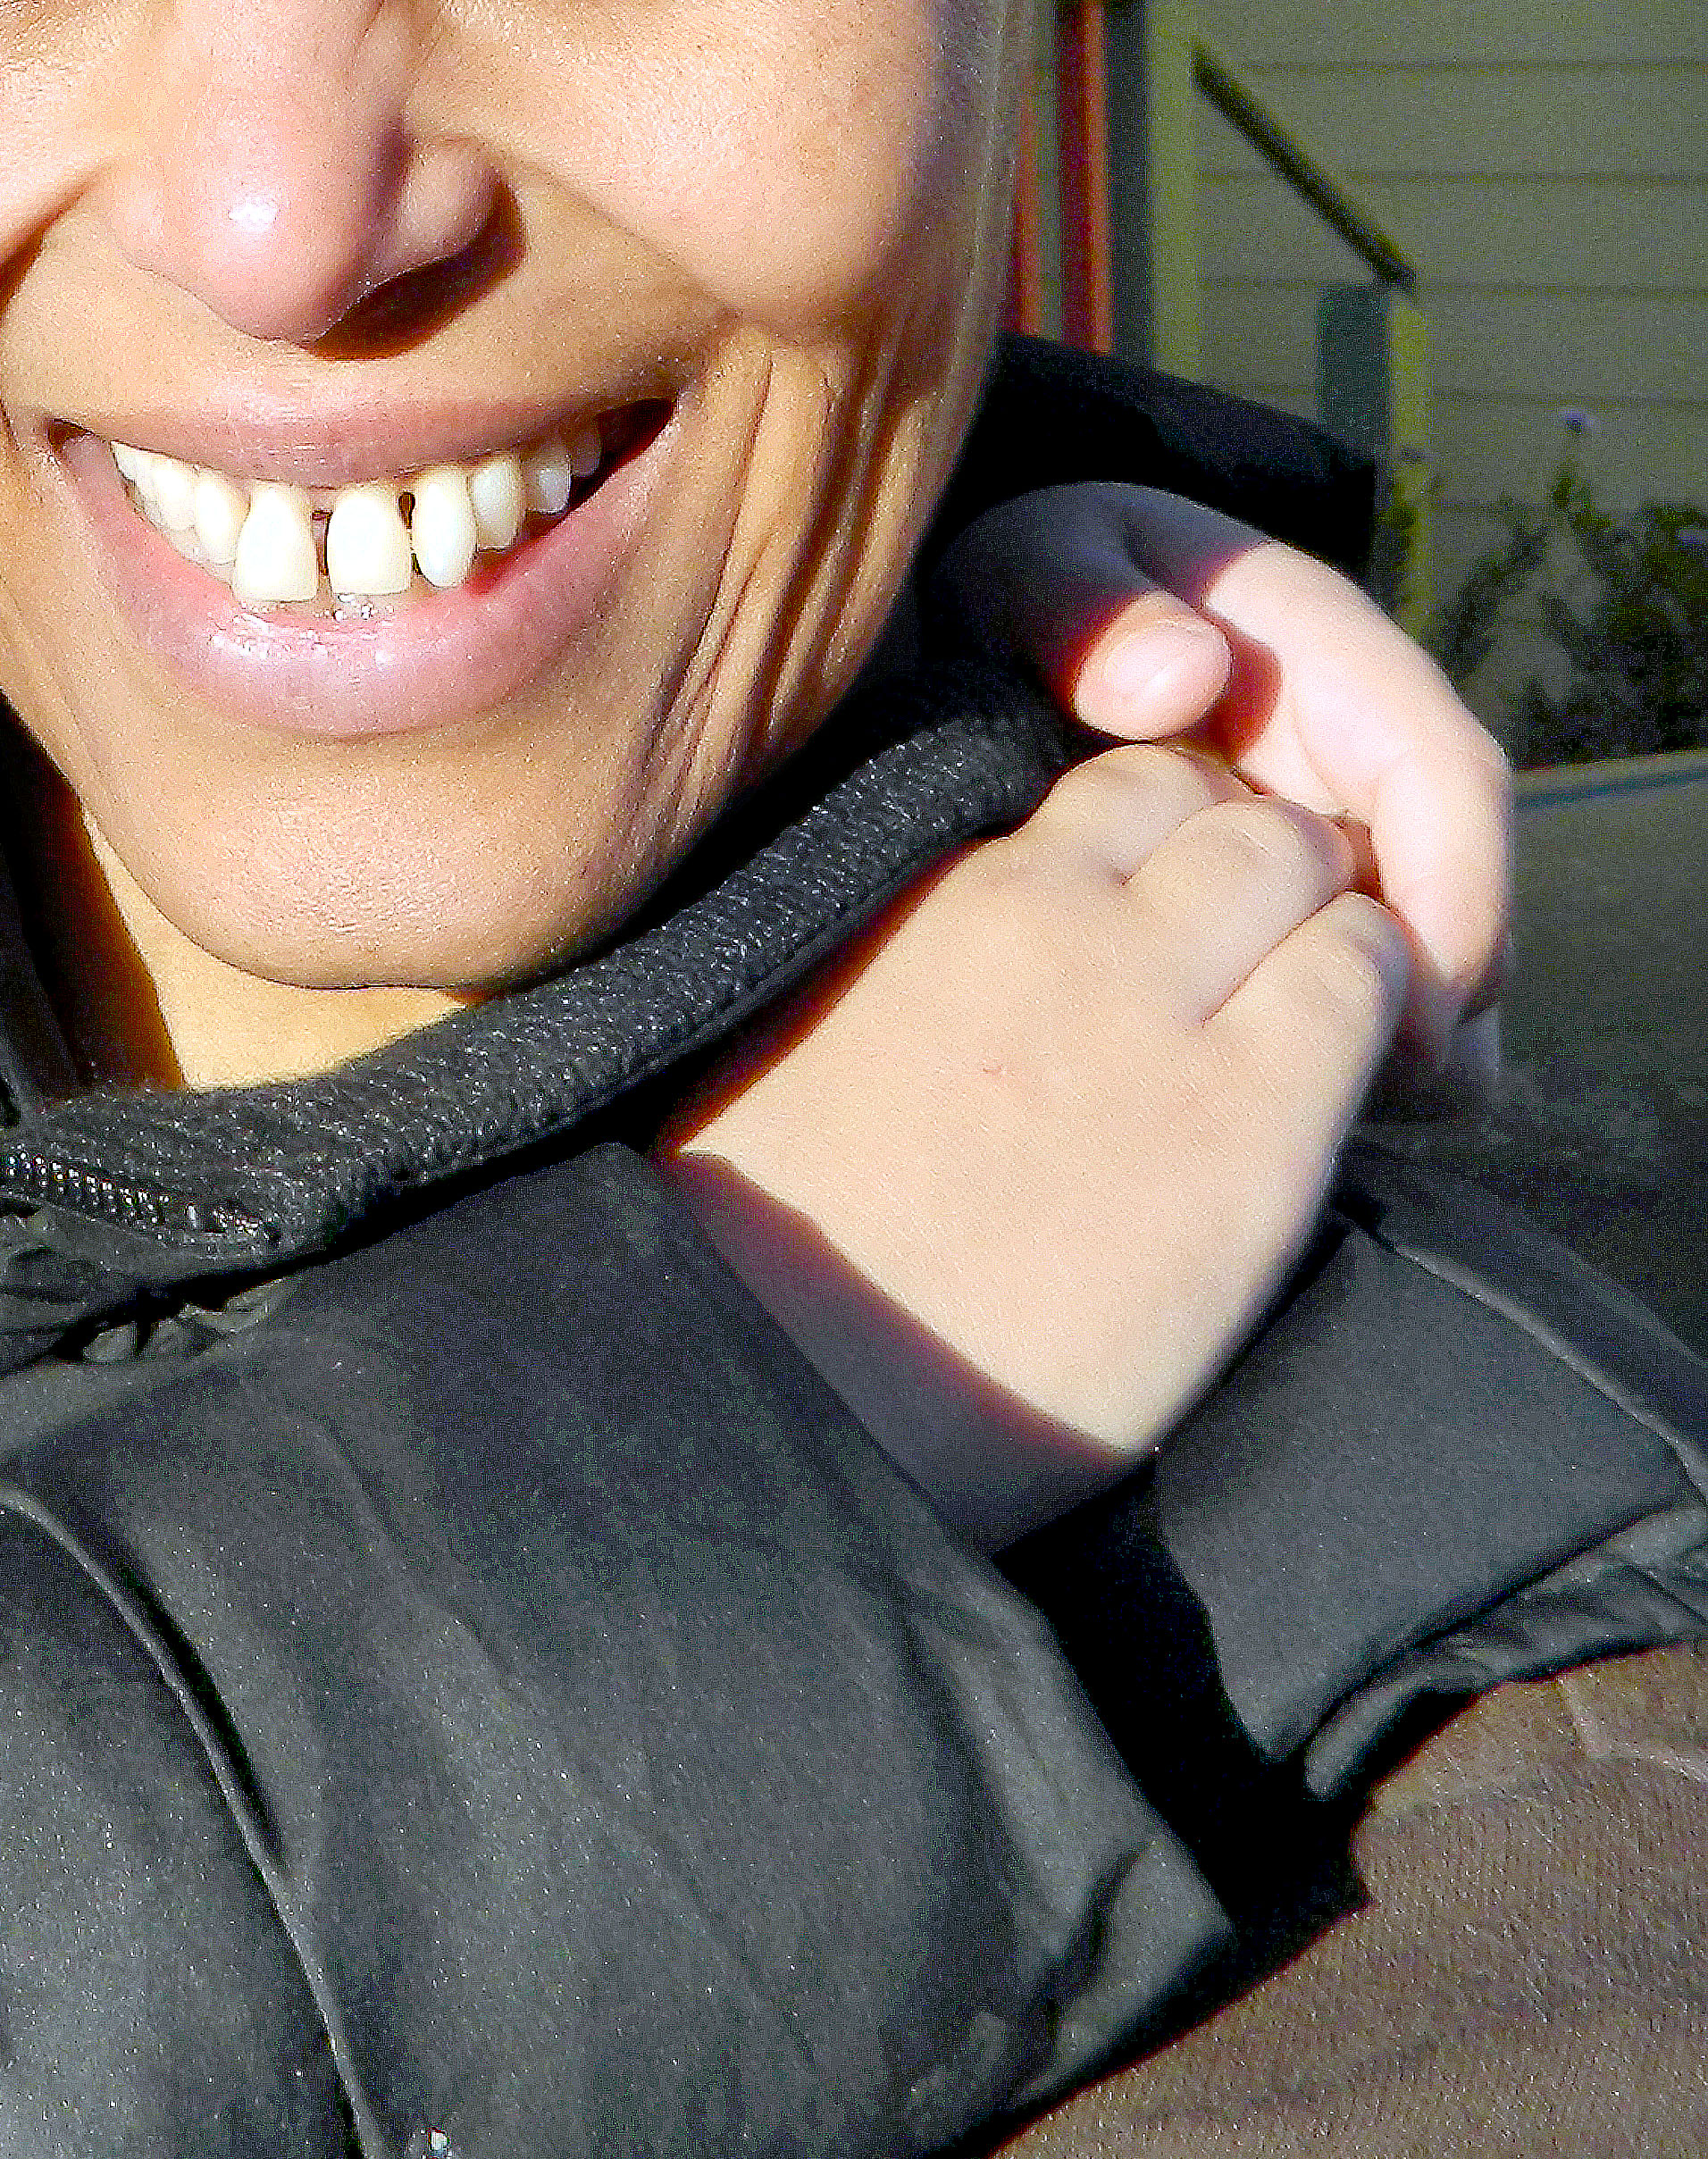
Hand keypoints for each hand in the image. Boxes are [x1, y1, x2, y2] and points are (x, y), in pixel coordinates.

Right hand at [660, 744, 1408, 1549]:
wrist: (796, 1375)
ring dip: (1336, 929)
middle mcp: (1063, 921)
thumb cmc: (776, 1229)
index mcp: (959, 893)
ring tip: (1318, 1025)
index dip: (1193, 840)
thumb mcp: (827, 1021)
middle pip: (1240, 814)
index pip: (1138, 783)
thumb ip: (930, 943)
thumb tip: (999, 925)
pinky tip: (1358, 1084)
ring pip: (1314, 872)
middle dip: (1278, 872)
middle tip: (1276, 972)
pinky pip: (1362, 990)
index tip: (1197, 913)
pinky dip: (1381, 1009)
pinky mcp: (1245, 1128)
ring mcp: (1158, 1013)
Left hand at [937, 481, 1507, 1100]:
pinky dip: (1329, 1042)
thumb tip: (1190, 671)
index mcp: (1318, 652)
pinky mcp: (1287, 894)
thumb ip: (1085, 608)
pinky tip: (1260, 1106)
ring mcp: (1326, 824)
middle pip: (1454, 888)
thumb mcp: (1030, 568)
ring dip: (1390, 1035)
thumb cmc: (1012, 588)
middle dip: (1439, 996)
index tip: (1421, 1006)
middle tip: (1371, 1099)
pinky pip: (1343, 978)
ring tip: (1315, 1120)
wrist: (968, 624)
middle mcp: (1349, 746)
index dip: (1457, 890)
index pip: (1443, 771)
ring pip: (1410, 952)